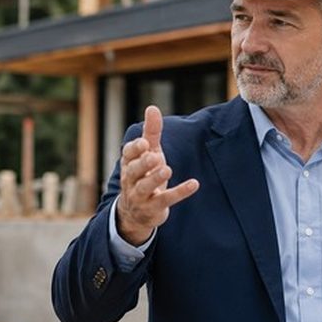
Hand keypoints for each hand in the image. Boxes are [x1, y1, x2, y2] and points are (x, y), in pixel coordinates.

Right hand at [116, 105, 198, 244]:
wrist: (136, 213)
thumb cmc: (143, 175)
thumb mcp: (148, 153)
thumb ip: (151, 132)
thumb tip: (152, 108)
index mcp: (129, 164)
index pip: (128, 154)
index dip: (135, 149)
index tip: (144, 143)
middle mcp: (131, 180)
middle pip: (134, 171)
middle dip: (143, 163)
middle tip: (154, 156)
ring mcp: (141, 196)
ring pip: (146, 187)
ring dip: (155, 178)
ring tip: (167, 169)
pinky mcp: (155, 207)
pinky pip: (167, 199)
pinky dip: (180, 192)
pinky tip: (194, 184)